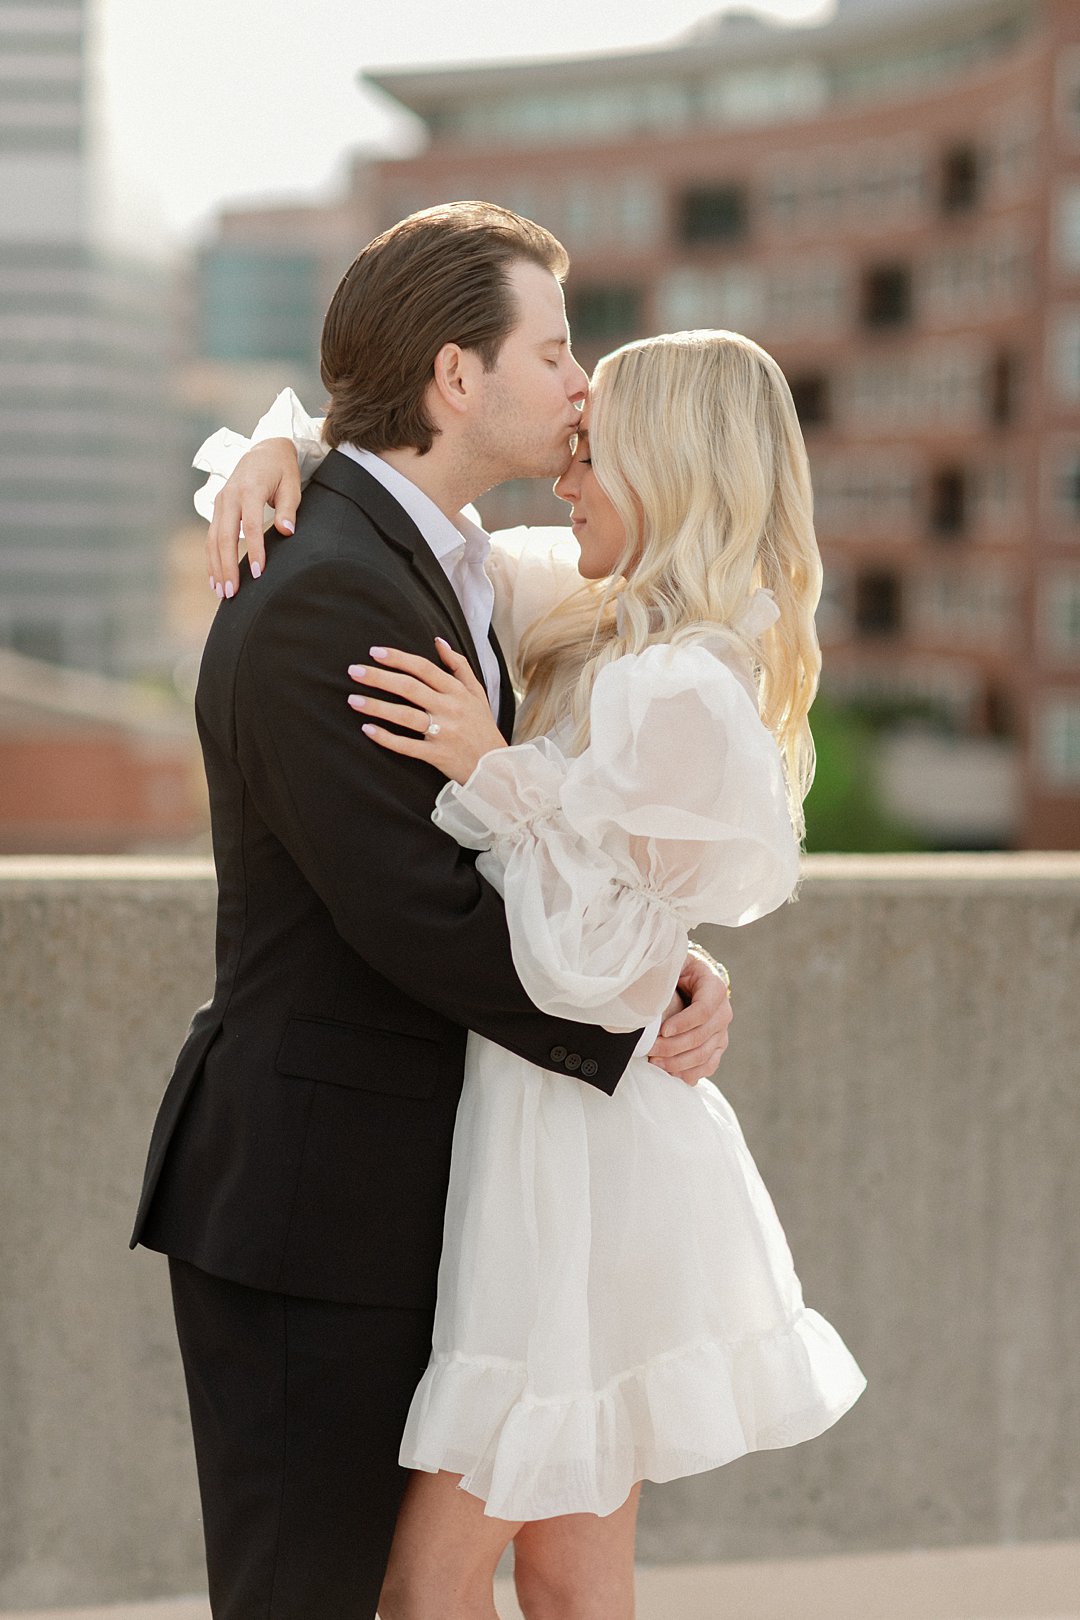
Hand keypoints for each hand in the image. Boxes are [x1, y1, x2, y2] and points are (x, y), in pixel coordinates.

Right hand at [207, 437, 300, 598]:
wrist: (264, 451)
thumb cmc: (282, 471)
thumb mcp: (291, 485)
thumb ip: (288, 509)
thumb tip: (286, 531)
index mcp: (250, 489)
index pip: (251, 525)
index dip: (254, 550)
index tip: (259, 573)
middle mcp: (230, 496)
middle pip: (225, 536)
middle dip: (227, 566)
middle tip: (232, 592)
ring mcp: (220, 502)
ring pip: (213, 538)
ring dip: (216, 566)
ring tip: (222, 592)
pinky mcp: (217, 508)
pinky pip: (211, 536)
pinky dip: (212, 558)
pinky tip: (215, 578)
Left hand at [348, 639, 506, 782]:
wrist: (496, 767)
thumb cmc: (482, 727)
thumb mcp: (477, 693)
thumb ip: (459, 666)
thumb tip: (438, 642)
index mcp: (457, 692)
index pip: (424, 668)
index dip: (398, 658)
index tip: (374, 652)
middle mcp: (450, 709)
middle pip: (410, 688)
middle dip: (379, 678)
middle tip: (354, 671)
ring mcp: (443, 733)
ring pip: (405, 715)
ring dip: (377, 706)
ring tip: (353, 700)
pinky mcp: (437, 755)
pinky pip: (407, 745)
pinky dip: (386, 738)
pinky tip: (367, 729)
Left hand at [647, 948, 731, 1085]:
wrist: (694, 979)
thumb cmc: (680, 969)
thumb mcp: (675, 961)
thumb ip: (666, 968)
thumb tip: (643, 979)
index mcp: (714, 987)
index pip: (703, 1010)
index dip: (684, 1023)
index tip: (663, 1030)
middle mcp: (723, 1012)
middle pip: (702, 1036)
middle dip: (673, 1046)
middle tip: (650, 1050)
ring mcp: (722, 1032)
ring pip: (704, 1055)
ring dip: (678, 1063)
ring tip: (655, 1062)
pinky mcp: (717, 1047)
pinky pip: (708, 1066)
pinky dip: (690, 1073)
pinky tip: (671, 1073)